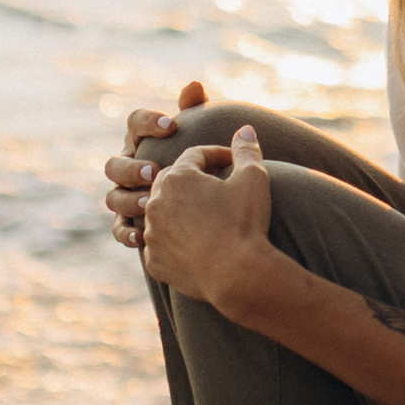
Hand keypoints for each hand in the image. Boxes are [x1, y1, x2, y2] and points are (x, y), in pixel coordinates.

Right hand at [104, 81, 207, 245]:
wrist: (211, 205)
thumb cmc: (205, 164)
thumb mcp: (202, 137)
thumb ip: (197, 111)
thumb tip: (194, 85)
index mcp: (142, 140)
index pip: (134, 123)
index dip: (148, 122)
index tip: (171, 125)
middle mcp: (128, 167)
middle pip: (115, 165)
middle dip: (132, 168)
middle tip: (154, 171)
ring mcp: (125, 196)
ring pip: (114, 197)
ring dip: (129, 199)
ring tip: (149, 203)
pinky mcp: (129, 225)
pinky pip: (118, 229)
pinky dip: (125, 233)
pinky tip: (141, 236)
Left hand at [142, 124, 275, 315]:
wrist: (237, 275)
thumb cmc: (245, 222)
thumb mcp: (253, 178)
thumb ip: (246, 150)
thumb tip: (245, 130)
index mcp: (176, 177)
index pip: (195, 156)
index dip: (217, 155)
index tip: (233, 162)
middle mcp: (155, 202)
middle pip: (172, 181)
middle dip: (193, 180)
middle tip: (216, 186)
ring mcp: (151, 234)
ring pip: (162, 213)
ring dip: (179, 211)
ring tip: (204, 215)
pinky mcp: (153, 261)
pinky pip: (159, 245)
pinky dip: (173, 241)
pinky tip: (193, 244)